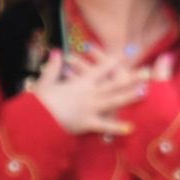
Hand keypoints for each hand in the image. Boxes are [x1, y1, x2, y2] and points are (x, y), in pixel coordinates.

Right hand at [28, 47, 149, 136]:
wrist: (32, 119)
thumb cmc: (38, 102)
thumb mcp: (45, 82)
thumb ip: (54, 67)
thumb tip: (57, 51)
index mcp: (80, 83)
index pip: (100, 68)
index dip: (115, 60)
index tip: (128, 53)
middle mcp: (88, 93)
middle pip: (114, 83)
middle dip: (131, 77)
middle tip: (148, 72)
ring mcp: (89, 107)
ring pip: (113, 100)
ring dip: (129, 96)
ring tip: (145, 92)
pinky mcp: (86, 123)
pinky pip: (104, 125)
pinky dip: (117, 127)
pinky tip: (131, 128)